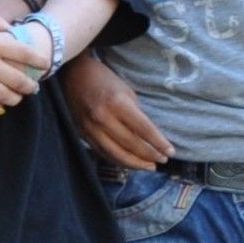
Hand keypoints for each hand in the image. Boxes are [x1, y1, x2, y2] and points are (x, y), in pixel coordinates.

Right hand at [60, 53, 169, 171]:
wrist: (73, 75)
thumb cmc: (104, 79)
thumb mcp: (126, 92)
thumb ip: (135, 114)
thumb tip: (147, 136)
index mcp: (117, 104)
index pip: (143, 129)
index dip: (159, 143)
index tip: (170, 152)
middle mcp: (103, 118)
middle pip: (130, 144)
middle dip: (149, 155)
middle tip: (162, 161)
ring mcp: (90, 128)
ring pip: (115, 154)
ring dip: (134, 163)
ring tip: (149, 167)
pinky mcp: (82, 134)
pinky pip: (102, 152)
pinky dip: (117, 160)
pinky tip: (129, 163)